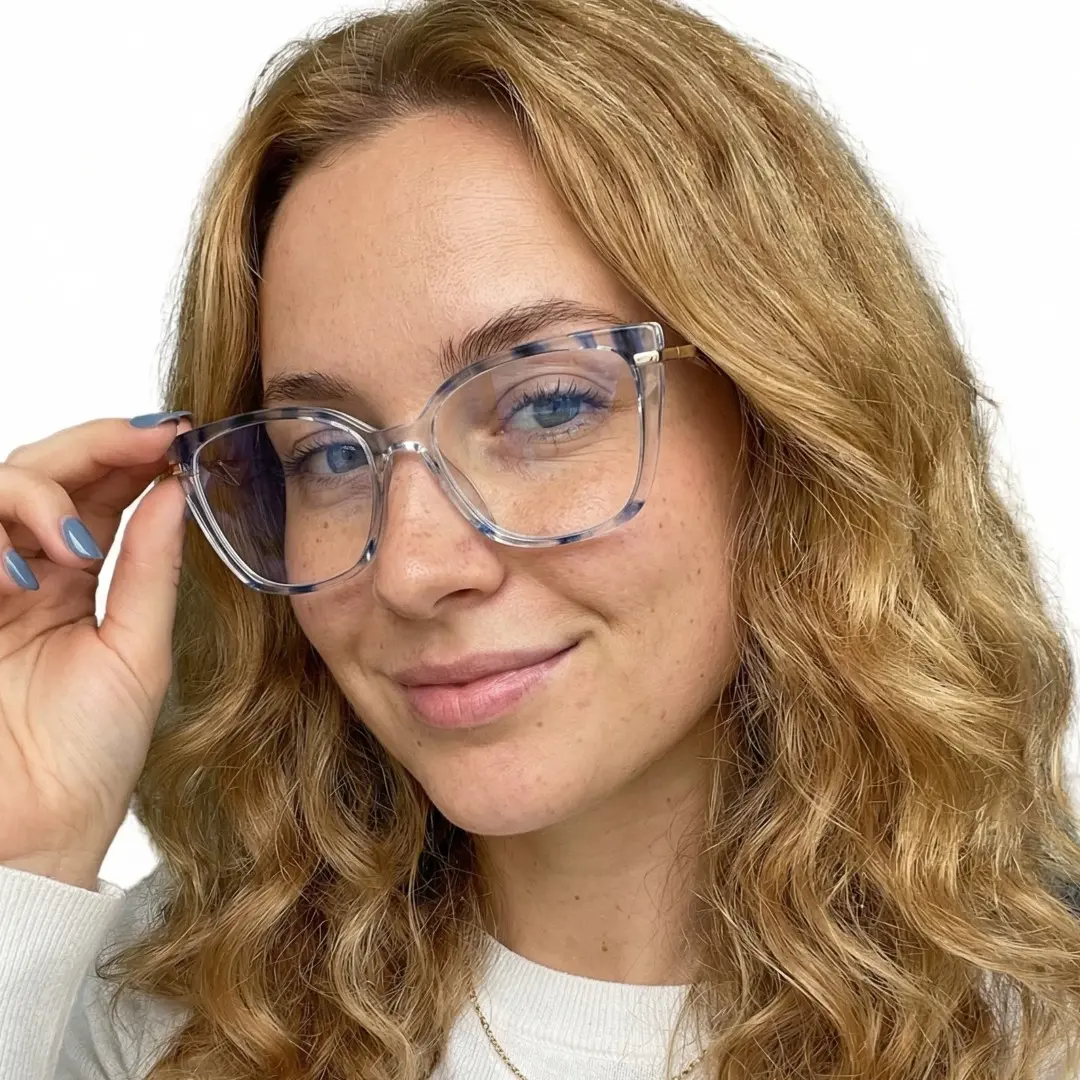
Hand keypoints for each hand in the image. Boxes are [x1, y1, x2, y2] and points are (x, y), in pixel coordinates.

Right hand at [0, 413, 192, 886]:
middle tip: (146, 446)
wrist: (34, 835)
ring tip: (75, 545)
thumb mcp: (137, 652)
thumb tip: (177, 490)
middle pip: (41, 471)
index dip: (131, 452)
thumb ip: (150, 570)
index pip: (97, 489)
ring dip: (34, 495)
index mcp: (76, 579)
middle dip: (91, 447)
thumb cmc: (87, 757)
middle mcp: (24, 571)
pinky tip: (20, 574)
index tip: (177, 433)